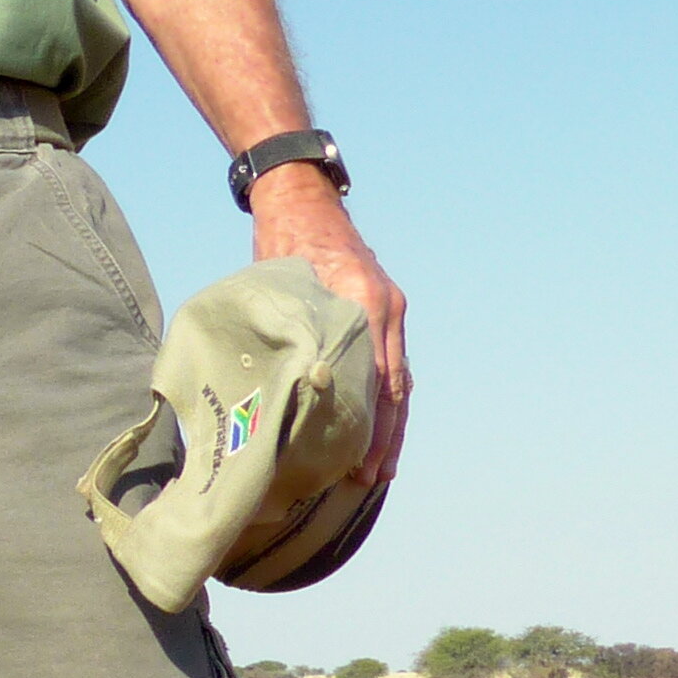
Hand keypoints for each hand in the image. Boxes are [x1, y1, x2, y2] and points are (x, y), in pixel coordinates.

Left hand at [249, 166, 409, 486]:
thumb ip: (290, 335)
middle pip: (395, 386)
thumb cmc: (280, 244)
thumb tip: (278, 395)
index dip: (371, 425)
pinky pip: (393, 363)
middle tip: (371, 478)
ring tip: (380, 469)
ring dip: (392, 426)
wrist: (300, 200)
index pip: (376, 378)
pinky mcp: (386, 310)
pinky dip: (389, 400)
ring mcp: (391, 308)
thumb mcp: (281, 289)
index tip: (359, 461)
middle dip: (385, 437)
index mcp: (363, 302)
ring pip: (399, 379)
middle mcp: (386, 306)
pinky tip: (381, 432)